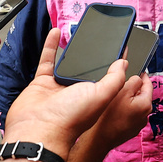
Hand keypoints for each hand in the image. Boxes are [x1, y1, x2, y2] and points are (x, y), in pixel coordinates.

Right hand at [3, 29, 128, 153]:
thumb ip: (115, 79)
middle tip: (101, 35)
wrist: (39, 129)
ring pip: (68, 62)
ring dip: (74, 47)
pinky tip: (56, 32)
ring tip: (82, 32)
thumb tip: (123, 62)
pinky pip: (47, 59)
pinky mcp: (43, 81)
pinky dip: (51, 45)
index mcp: (96, 97)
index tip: (121, 46)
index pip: (109, 77)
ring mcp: (60, 86)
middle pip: (88, 68)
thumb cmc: (70, 119)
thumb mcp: (102, 96)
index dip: (116, 63)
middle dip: (94, 54)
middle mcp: (79, 92)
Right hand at [90, 69, 151, 152]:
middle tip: (119, 85)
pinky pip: (129, 114)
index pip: (148, 84)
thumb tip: (138, 78)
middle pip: (141, 94)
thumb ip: (133, 81)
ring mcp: (138, 124)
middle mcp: (145, 115)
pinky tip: (113, 111)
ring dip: (127, 100)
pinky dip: (123, 110)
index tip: (138, 70)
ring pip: (134, 105)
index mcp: (146, 104)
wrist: (98, 139)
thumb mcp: (121, 91)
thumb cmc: (108, 116)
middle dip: (132, 88)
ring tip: (114, 99)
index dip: (142, 75)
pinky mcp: (130, 129)